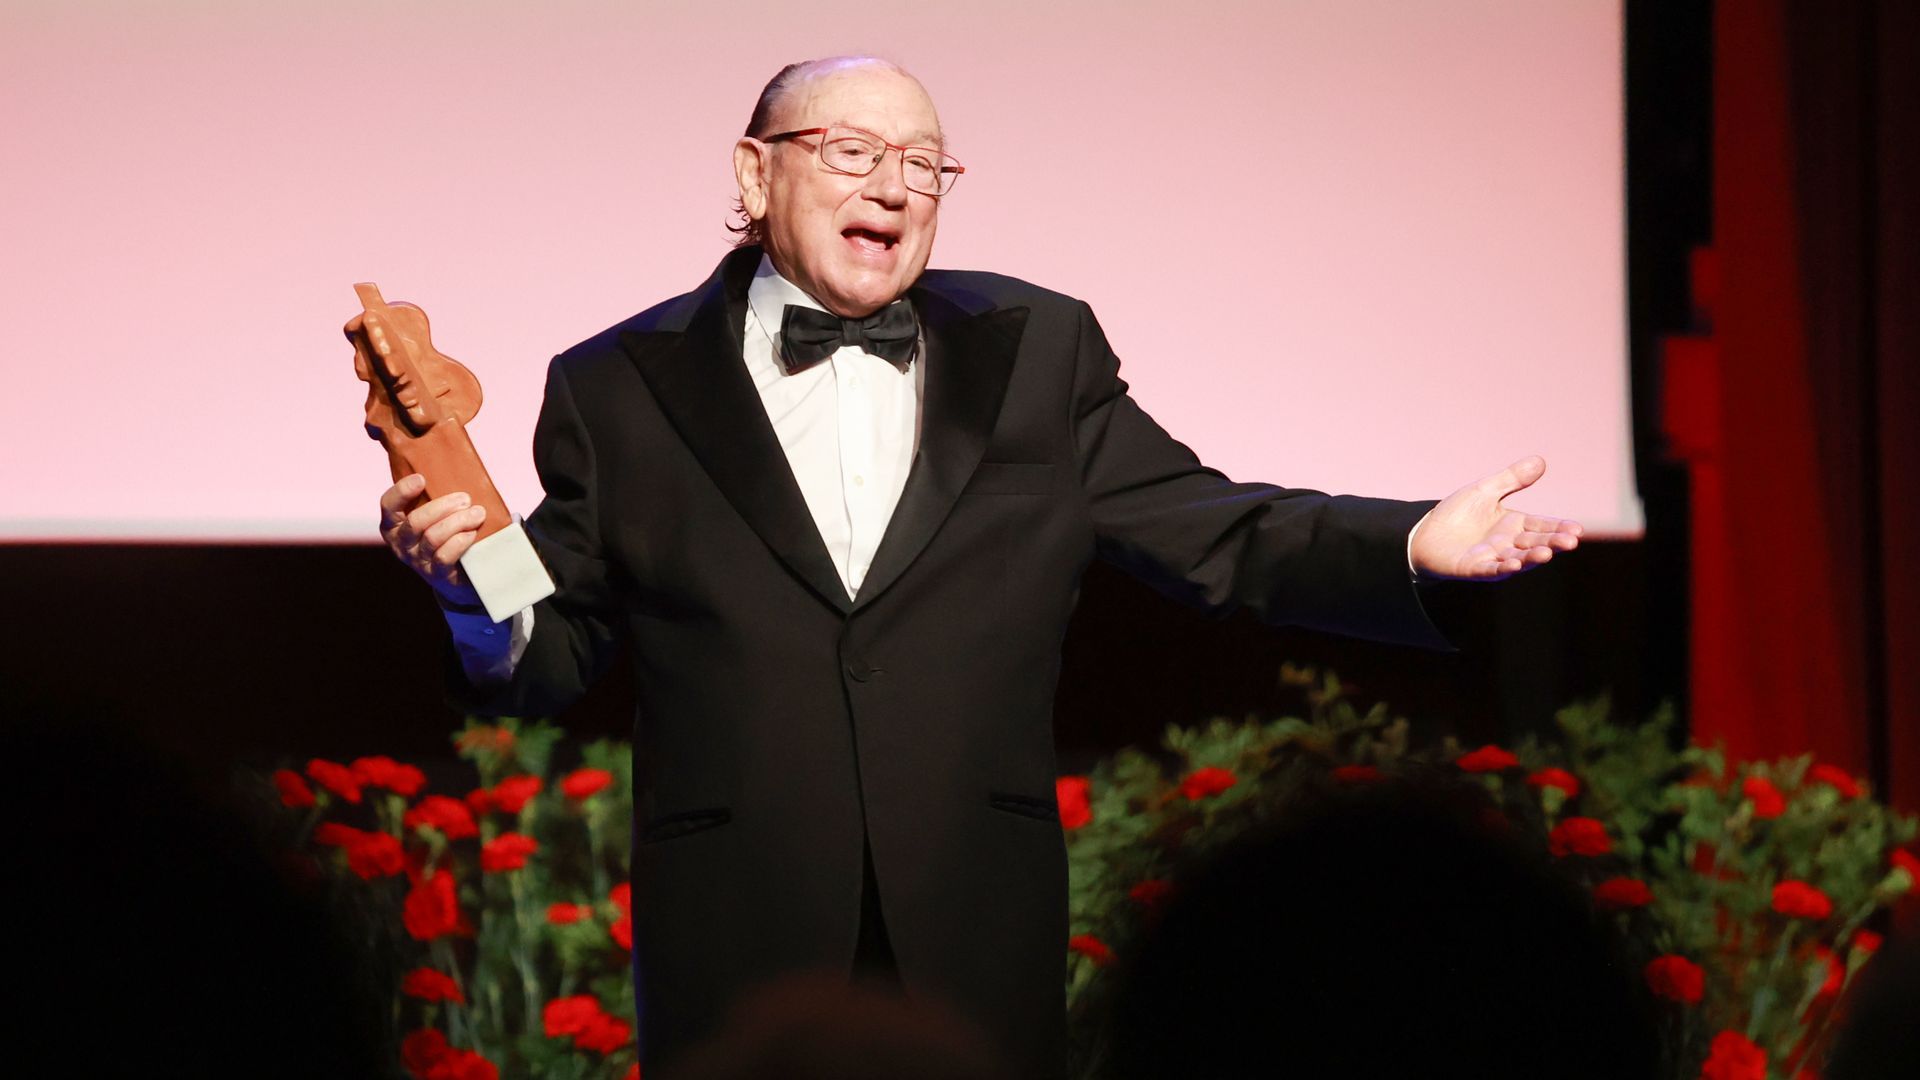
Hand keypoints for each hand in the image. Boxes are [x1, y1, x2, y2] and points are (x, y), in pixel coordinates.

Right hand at [379, 473, 486, 604]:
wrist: (460, 573)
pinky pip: (444, 556)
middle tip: (466, 498)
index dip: (402, 491)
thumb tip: (451, 466)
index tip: (421, 479)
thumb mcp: (434, 514)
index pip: (388, 505)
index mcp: (394, 524)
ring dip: (458, 521)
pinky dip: (460, 541)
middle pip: (416, 521)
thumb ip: (434, 495)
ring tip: (478, 513)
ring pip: (432, 537)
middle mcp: (401, 543)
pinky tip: (472, 533)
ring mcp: (417, 561)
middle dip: (443, 506)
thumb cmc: (446, 533)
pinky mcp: (436, 574)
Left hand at [1410, 455, 1581, 581]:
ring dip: (1531, 558)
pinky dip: (1500, 568)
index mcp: (1514, 525)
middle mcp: (1508, 544)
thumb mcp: (1485, 491)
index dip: (1559, 528)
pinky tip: (1512, 565)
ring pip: (1517, 559)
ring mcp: (1491, 558)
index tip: (1577, 529)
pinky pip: (1489, 569)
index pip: (1542, 525)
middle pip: (1534, 543)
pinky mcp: (1472, 568)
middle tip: (1571, 542)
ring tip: (1546, 554)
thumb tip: (1540, 461)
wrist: (1424, 533)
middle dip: (1552, 543)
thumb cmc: (1458, 514)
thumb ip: (1512, 479)